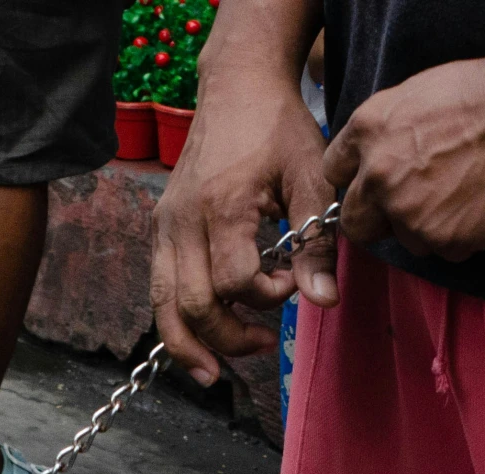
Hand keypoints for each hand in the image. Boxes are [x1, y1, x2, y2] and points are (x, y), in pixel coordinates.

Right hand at [151, 68, 336, 385]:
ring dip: (189, 345)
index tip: (291, 283)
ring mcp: (165, 227)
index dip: (266, 298)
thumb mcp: (312, 178)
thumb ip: (317, 242)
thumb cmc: (278, 129)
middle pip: (193, 306)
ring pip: (163, 306)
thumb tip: (324, 302)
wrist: (237, 88)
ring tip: (214, 374)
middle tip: (264, 342)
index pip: (235, 282)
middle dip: (229, 338)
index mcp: (222, 208)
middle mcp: (183, 222)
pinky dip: (175, 322)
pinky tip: (198, 343)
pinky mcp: (160, 229)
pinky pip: (159, 289)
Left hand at [320, 53, 484, 262]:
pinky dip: (462, 235)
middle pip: (355, 223)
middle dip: (378, 218)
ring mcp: (409, 214)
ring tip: (464, 195)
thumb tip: (377, 154)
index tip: (371, 180)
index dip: (354, 178)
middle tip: (411, 204)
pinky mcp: (443, 240)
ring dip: (426, 226)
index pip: (333, 170)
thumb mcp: (416, 94)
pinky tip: (483, 207)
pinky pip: (444, 250)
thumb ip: (385, 130)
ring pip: (405, 238)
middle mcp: (378, 177)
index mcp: (368, 131)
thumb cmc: (484, 92)